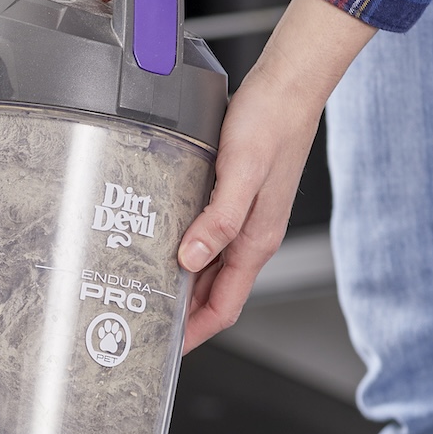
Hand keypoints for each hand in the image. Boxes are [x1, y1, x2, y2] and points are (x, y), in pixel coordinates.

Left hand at [178, 0, 377, 353]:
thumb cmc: (271, 123)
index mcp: (256, 240)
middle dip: (184, 314)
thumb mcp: (241, 172)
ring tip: (146, 290)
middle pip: (216, 292)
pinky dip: (187, 250)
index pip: (226, 305)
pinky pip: (209, 237)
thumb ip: (219, 219)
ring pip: (211, 266)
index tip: (166, 348)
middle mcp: (252, 235)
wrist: (288, 85)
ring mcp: (245, 217)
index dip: (196, 331)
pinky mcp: (234, 197)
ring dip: (183, 284)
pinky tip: (162, 242)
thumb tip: (191, 259)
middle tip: (144, 322)